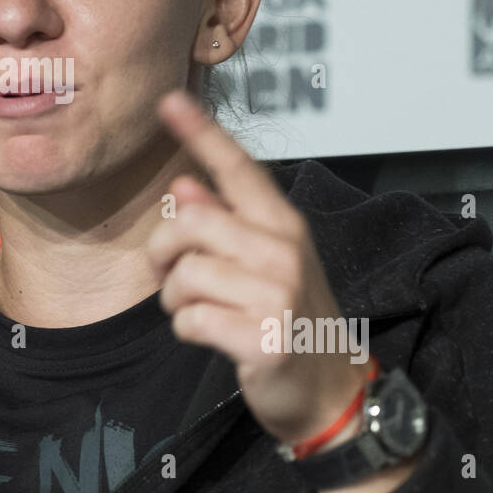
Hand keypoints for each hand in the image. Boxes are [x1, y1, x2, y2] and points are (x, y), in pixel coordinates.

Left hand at [149, 90, 371, 450]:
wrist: (330, 390)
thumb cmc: (290, 318)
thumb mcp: (265, 263)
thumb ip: (226, 223)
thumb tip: (185, 186)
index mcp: (283, 224)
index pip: (238, 169)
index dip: (202, 134)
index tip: (169, 102)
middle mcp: (283, 250)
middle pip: (190, 223)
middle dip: (163, 252)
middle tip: (169, 276)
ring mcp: (276, 294)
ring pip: (185, 275)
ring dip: (175, 300)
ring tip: (199, 311)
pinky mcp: (263, 338)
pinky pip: (190, 320)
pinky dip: (187, 331)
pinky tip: (211, 336)